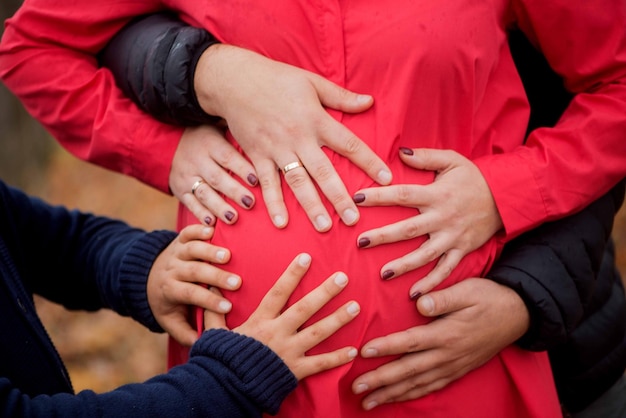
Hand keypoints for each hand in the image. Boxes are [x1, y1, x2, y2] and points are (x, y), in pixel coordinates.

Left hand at [147, 224, 241, 345]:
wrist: (148, 276)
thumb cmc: (168, 302)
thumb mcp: (170, 320)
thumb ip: (185, 333)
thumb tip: (204, 344)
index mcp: (170, 290)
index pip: (189, 295)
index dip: (208, 301)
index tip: (228, 307)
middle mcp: (173, 269)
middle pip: (193, 271)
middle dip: (215, 277)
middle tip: (237, 282)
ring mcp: (176, 252)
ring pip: (191, 249)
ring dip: (209, 251)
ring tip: (228, 256)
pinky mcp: (180, 239)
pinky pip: (187, 231)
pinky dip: (199, 228)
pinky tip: (215, 228)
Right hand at [169, 125, 257, 225]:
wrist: (170, 143)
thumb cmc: (207, 139)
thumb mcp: (219, 130)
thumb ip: (237, 139)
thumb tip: (263, 146)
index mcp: (210, 144)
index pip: (228, 157)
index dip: (242, 169)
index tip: (257, 180)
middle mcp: (197, 160)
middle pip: (217, 177)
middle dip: (234, 192)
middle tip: (250, 203)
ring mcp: (187, 176)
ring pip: (203, 193)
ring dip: (219, 207)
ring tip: (233, 218)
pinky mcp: (180, 190)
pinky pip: (190, 203)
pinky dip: (200, 214)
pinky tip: (211, 223)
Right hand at [194, 44, 391, 231]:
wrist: (234, 80)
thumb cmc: (277, 79)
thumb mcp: (313, 82)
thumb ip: (341, 97)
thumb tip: (370, 102)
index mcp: (316, 119)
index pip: (348, 144)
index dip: (369, 161)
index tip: (386, 178)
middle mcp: (298, 137)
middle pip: (323, 171)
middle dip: (339, 197)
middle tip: (353, 220)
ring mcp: (276, 149)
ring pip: (297, 182)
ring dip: (311, 206)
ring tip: (324, 227)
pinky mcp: (257, 155)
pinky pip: (267, 183)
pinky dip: (273, 203)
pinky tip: (281, 223)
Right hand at [204, 253, 360, 379]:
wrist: (225, 389)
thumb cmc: (222, 359)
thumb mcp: (215, 332)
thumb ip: (215, 311)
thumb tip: (213, 287)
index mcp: (260, 321)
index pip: (278, 292)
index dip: (292, 274)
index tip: (306, 257)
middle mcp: (277, 333)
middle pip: (305, 308)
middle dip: (325, 291)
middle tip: (343, 277)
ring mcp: (288, 351)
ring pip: (318, 333)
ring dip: (338, 319)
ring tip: (356, 306)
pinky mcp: (295, 370)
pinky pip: (320, 364)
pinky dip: (337, 358)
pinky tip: (354, 350)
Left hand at [351, 278, 528, 409]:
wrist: (518, 315)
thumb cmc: (489, 298)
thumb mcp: (468, 290)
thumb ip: (443, 298)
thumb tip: (420, 303)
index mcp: (447, 333)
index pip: (410, 342)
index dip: (386, 347)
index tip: (363, 351)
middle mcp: (448, 355)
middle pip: (408, 371)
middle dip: (381, 381)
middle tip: (356, 387)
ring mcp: (453, 366)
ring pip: (417, 384)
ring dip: (392, 394)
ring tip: (369, 402)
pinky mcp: (458, 371)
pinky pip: (431, 387)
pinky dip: (412, 395)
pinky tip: (398, 398)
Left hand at [354, 148, 502, 295]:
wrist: (506, 197)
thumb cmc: (474, 177)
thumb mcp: (452, 160)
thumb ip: (426, 157)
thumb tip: (400, 152)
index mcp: (437, 194)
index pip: (403, 194)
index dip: (379, 196)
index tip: (357, 198)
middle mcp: (442, 217)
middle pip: (409, 229)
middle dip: (383, 236)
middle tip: (361, 242)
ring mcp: (452, 236)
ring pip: (425, 254)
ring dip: (404, 265)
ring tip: (383, 274)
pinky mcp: (461, 250)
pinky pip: (445, 270)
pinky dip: (431, 283)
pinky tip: (414, 294)